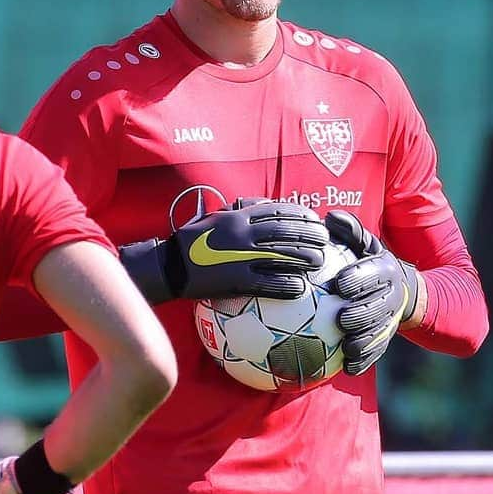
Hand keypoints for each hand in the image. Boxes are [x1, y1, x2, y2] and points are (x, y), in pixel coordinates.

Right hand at [120, 197, 327, 301]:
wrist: (168, 265)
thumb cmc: (190, 241)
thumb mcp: (213, 218)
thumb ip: (237, 212)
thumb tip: (262, 206)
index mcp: (237, 216)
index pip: (276, 211)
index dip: (300, 214)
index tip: (315, 218)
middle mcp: (242, 234)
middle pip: (285, 231)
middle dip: (309, 235)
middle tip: (324, 241)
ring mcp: (240, 257)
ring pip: (281, 255)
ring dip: (303, 259)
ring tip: (318, 263)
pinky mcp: (235, 279)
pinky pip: (266, 282)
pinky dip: (285, 285)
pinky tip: (299, 288)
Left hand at [325, 210, 419, 374]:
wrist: (403, 292)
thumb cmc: (369, 263)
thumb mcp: (363, 245)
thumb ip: (350, 232)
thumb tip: (330, 216)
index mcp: (385, 270)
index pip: (374, 273)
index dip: (360, 278)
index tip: (340, 283)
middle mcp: (391, 296)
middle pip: (379, 307)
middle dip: (362, 313)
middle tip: (342, 319)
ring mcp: (390, 319)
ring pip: (380, 332)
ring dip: (365, 341)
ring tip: (348, 346)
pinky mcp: (385, 338)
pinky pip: (377, 351)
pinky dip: (365, 360)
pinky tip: (349, 367)